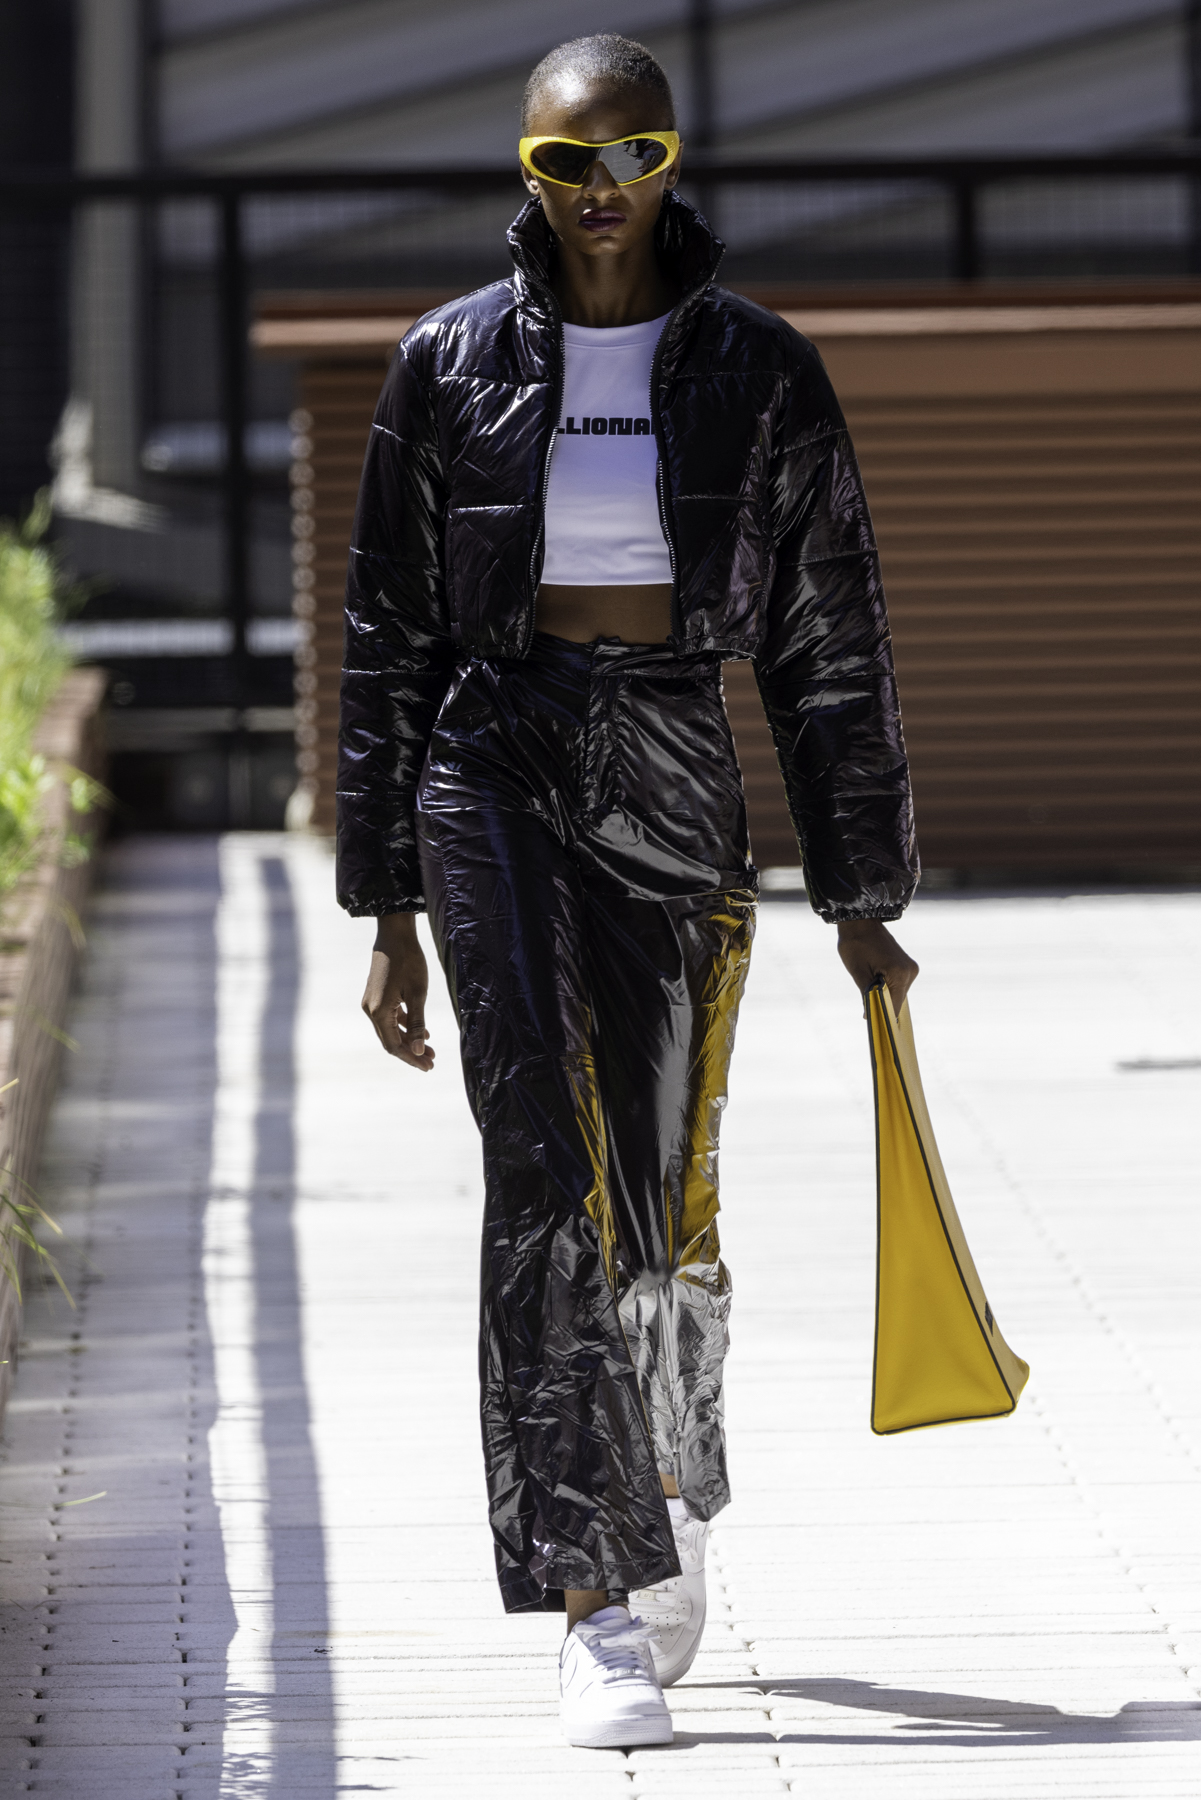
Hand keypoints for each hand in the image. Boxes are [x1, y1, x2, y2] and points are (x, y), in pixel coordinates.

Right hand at [361, 913, 435, 1070]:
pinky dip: (404, 1026)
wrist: (395, 934)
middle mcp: (370, 1010)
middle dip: (412, 1052)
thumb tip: (419, 1050)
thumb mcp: (418, 994)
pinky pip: (390, 1017)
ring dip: (409, 1040)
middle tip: (432, 1061)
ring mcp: (371, 1002)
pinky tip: (422, 1031)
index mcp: (378, 1012)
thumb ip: (418, 1024)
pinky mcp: (376, 995)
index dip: (412, 1058)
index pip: (394, 1046)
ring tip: (430, 1049)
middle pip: (391, 1040)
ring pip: (390, 1030)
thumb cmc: (409, 961)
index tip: (429, 1066)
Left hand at [837, 918, 918, 1019]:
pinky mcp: (907, 966)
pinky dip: (887, 987)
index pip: (894, 1006)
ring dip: (884, 995)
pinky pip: (898, 984)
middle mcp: (910, 972)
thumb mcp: (858, 973)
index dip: (883, 1016)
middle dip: (882, 1005)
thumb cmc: (855, 945)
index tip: (873, 1024)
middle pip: (897, 1001)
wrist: (860, 922)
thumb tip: (870, 1016)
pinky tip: (874, 981)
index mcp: (900, 974)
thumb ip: (868, 996)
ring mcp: (911, 968)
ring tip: (868, 985)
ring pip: (897, 993)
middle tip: (865, 1009)